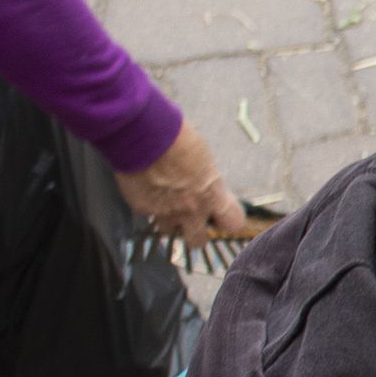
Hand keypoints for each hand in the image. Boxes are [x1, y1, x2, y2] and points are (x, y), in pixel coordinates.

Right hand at [116, 120, 249, 249]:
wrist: (144, 134)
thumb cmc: (179, 140)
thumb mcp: (205, 161)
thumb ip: (208, 182)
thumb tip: (208, 189)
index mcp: (212, 195)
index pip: (233, 223)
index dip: (227, 220)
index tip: (222, 216)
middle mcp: (191, 210)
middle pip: (198, 241)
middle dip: (195, 233)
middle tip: (192, 219)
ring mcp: (165, 212)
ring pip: (169, 230)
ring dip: (169, 220)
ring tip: (165, 200)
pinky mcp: (142, 208)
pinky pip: (149, 214)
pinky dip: (150, 205)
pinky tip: (147, 187)